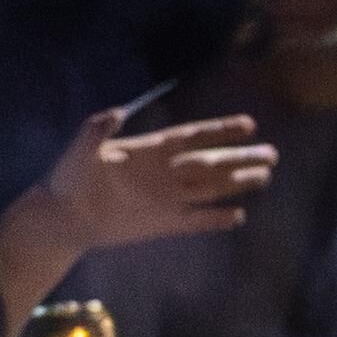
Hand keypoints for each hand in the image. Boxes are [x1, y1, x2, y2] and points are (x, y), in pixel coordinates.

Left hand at [42, 108, 271, 254]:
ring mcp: (167, 198)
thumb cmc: (69, 177)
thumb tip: (115, 112)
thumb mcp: (81, 149)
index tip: (248, 125)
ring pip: (210, 188)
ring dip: (237, 183)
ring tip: (265, 177)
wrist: (63, 215)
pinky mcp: (164, 224)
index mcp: (151, 149)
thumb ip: (98, 131)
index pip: (193, 136)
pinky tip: (238, 216)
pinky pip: (196, 221)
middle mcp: (166, 172)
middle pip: (211, 163)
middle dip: (242, 158)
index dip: (220, 131)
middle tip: (272, 154)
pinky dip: (215, 219)